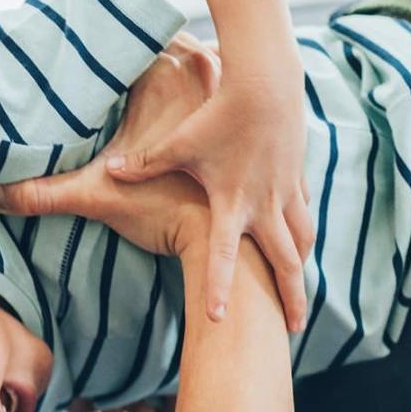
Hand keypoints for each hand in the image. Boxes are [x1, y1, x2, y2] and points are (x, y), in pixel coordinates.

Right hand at [0, 33, 217, 260]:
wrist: (224, 244)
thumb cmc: (164, 211)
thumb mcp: (94, 195)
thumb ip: (38, 193)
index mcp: (165, 73)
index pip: (128, 36)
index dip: (104, 36)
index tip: (85, 36)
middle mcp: (201, 70)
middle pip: (163, 37)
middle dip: (138, 43)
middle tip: (106, 46)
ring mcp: (226, 89)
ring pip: (198, 50)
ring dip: (176, 54)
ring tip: (145, 60)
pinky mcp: (239, 114)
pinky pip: (224, 76)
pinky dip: (207, 76)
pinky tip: (190, 87)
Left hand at [105, 38, 312, 331]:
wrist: (267, 81)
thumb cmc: (217, 112)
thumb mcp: (178, 142)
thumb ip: (143, 161)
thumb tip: (108, 170)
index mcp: (232, 203)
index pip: (222, 256)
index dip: (219, 287)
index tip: (217, 319)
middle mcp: (264, 204)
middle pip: (284, 261)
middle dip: (290, 297)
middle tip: (292, 329)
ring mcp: (286, 190)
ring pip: (301, 238)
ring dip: (300, 267)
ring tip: (299, 291)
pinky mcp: (295, 175)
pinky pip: (302, 212)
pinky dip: (302, 232)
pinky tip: (300, 241)